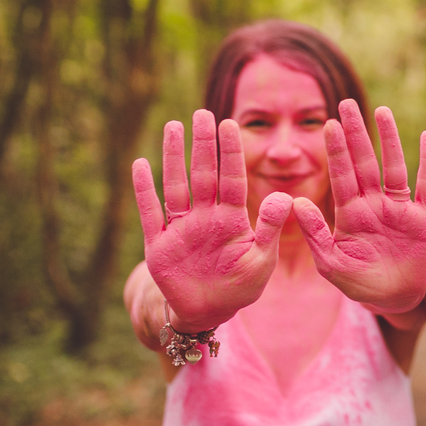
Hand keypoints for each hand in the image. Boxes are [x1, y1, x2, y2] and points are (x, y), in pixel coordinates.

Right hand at [132, 110, 292, 331]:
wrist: (208, 312)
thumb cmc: (240, 286)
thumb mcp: (261, 260)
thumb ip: (272, 229)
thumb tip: (286, 197)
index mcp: (232, 218)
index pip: (233, 179)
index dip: (231, 153)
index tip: (230, 124)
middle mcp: (206, 216)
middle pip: (204, 174)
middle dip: (203, 144)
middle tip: (202, 113)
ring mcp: (181, 228)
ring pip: (176, 185)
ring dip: (173, 157)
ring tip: (173, 126)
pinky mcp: (159, 244)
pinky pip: (150, 213)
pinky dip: (144, 190)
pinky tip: (139, 164)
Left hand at [293, 100, 425, 312]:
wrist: (395, 300)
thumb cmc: (359, 285)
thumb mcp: (332, 265)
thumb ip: (315, 235)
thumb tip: (294, 204)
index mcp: (351, 214)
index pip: (342, 175)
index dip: (337, 150)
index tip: (329, 123)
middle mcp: (374, 204)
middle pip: (365, 162)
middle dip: (357, 133)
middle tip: (347, 103)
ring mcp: (400, 208)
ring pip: (394, 167)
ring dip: (389, 140)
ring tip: (382, 111)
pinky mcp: (423, 218)